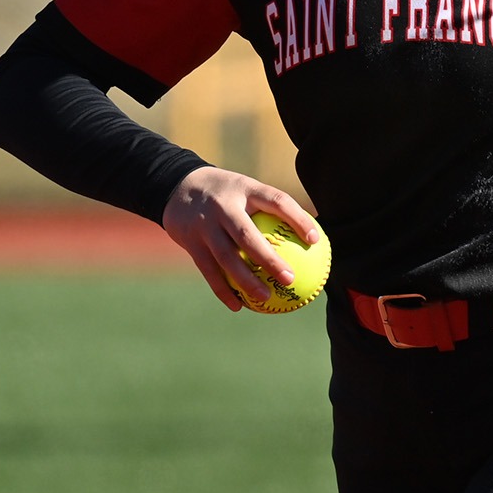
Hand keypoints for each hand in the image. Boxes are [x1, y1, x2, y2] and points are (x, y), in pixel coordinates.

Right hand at [161, 166, 319, 311]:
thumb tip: (313, 232)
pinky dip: (223, 290)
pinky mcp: (191, 242)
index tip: (315, 239)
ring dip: (245, 280)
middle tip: (290, 279)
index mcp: (245, 189)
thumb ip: (272, 207)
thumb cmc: (227, 193)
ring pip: (226, 257)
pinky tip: (238, 306)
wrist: (177, 187)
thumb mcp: (247, 189)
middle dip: (269, 259)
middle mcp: (224, 206)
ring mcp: (205, 225)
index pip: (276, 200)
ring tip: (265, 297)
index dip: (297, 218)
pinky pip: (209, 270)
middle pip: (247, 235)